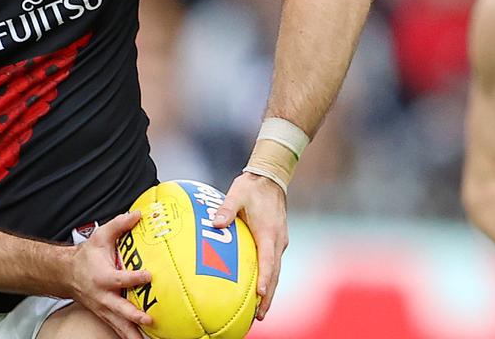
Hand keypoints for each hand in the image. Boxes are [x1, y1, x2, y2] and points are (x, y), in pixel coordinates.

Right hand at [67, 211, 153, 338]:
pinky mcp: (106, 316)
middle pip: (119, 309)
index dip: (134, 277)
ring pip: (119, 325)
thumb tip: (138, 214)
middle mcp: (103, 296)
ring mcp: (104, 309)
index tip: (148, 275)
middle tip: (149, 318)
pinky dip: (129, 336)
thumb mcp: (100, 237)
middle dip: (134, 315)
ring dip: (132, 334)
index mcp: (102, 277)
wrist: (66, 274)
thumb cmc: (86, 256)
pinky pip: (118, 329)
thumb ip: (119, 225)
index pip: (119, 278)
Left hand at [211, 172, 287, 320]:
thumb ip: (226, 208)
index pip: (268, 260)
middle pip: (275, 274)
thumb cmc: (252, 186)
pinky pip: (273, 264)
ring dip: (270, 292)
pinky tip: (260, 290)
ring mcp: (279, 242)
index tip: (261, 295)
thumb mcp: (237, 193)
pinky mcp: (276, 241)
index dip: (265, 278)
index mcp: (268, 232)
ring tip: (259, 312)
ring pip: (276, 271)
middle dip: (268, 297)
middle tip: (258, 317)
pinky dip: (269, 279)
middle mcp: (277, 240)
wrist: (271, 177)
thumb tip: (215, 223)